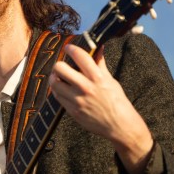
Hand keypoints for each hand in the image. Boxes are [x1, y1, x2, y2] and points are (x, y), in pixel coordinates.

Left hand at [49, 44, 152, 173]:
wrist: (119, 126)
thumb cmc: (117, 102)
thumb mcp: (111, 81)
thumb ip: (100, 64)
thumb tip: (98, 48)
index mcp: (98, 78)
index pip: (80, 56)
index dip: (71, 48)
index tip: (68, 47)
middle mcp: (86, 88)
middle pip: (60, 68)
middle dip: (59, 64)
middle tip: (62, 65)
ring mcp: (77, 100)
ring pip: (54, 82)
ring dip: (55, 77)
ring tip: (60, 77)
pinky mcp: (72, 111)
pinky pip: (57, 96)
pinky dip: (57, 90)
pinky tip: (63, 89)